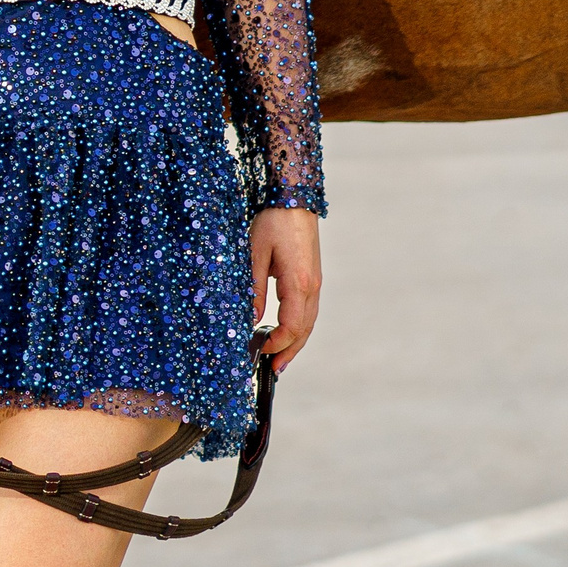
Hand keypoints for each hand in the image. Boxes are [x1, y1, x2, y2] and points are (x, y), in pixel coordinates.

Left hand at [250, 206, 321, 371]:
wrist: (294, 197)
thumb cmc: (273, 221)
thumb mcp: (255, 253)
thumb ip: (254, 289)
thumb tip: (252, 320)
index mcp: (299, 282)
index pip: (292, 326)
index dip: (277, 343)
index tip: (260, 349)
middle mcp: (312, 285)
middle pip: (304, 329)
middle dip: (290, 350)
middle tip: (275, 369)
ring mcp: (316, 280)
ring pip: (309, 320)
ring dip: (296, 341)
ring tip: (281, 357)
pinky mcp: (313, 275)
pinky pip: (309, 308)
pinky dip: (300, 325)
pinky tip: (288, 329)